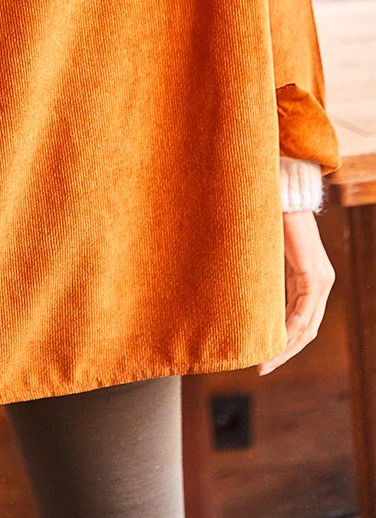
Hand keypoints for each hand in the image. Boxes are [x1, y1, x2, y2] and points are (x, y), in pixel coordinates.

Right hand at [256, 210, 335, 374]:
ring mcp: (321, 279)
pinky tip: (276, 343)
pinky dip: (289, 330)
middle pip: (307, 330)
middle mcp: (322, 282)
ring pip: (307, 325)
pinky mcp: (315, 274)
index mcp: (310, 278)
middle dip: (285, 352)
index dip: (285, 342)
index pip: (301, 320)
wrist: (282, 195)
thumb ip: (264, 275)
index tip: (264, 358)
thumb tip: (241, 291)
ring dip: (286, 347)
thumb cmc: (269, 218)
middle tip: (263, 368)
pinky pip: (303, 312)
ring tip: (265, 363)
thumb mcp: (266, 256)